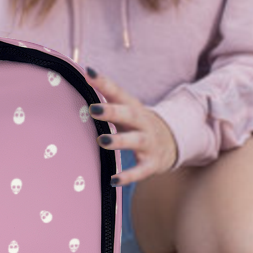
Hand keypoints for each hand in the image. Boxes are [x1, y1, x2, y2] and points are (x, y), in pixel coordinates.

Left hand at [85, 66, 178, 185]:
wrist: (172, 142)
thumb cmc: (137, 124)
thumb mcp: (126, 110)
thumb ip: (106, 99)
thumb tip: (80, 81)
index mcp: (133, 107)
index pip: (118, 92)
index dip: (103, 82)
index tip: (88, 73)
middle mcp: (142, 123)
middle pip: (129, 114)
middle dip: (112, 111)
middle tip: (94, 109)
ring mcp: (149, 143)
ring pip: (136, 141)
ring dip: (119, 141)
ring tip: (102, 140)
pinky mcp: (152, 163)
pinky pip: (140, 171)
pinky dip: (128, 176)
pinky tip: (113, 179)